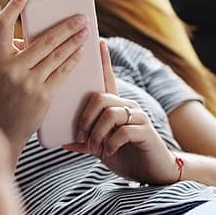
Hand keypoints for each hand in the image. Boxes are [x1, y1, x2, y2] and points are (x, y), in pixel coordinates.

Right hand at [0, 0, 89, 155]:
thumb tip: (31, 38)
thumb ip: (10, 55)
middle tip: (81, 17)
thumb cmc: (0, 98)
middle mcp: (11, 68)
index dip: (13, 7)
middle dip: (65, 26)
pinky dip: (73, 60)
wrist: (1, 130)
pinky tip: (81, 52)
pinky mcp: (43, 95)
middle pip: (43, 39)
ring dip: (74, 40)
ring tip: (85, 31)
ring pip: (57, 54)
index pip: (2, 25)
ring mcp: (28, 82)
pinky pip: (62, 72)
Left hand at [64, 40, 177, 184]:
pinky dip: (110, 143)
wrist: (152, 173)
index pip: (108, 79)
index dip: (104, 61)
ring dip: (97, 133)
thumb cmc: (124, 156)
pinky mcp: (146, 131)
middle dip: (85, 118)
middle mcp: (127, 106)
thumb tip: (63, 141)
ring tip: (95, 148)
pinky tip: (108, 152)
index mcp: (115, 107)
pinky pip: (123, 130)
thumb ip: (84, 142)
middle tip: (81, 138)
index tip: (99, 41)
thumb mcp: (99, 147)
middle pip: (100, 98)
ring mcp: (138, 117)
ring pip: (110, 114)